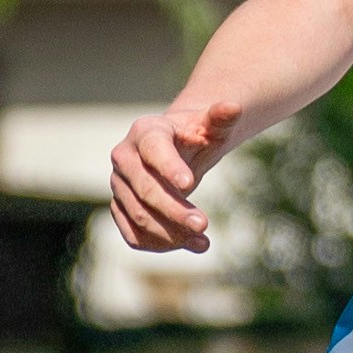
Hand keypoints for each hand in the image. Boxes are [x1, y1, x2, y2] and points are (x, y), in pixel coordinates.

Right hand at [107, 100, 227, 258]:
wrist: (178, 148)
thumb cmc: (197, 134)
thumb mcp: (212, 125)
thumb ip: (221, 117)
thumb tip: (233, 107)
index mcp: (145, 131)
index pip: (153, 150)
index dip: (168, 167)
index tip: (190, 184)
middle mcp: (124, 157)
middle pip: (145, 190)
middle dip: (174, 210)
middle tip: (204, 224)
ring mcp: (119, 185)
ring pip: (138, 216)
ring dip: (171, 234)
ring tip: (204, 241)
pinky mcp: (120, 207)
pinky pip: (133, 234)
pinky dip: (159, 244)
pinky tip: (188, 246)